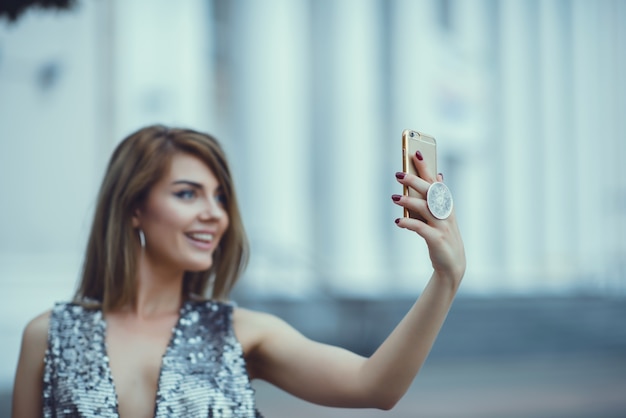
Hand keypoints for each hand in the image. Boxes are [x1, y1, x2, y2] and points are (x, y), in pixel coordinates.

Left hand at [391, 152, 465, 284]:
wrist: (452, 265)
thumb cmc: (443, 237)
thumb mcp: (443, 215)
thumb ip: (438, 197)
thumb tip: (438, 175)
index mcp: (446, 205)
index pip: (435, 182)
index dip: (426, 168)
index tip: (417, 153)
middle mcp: (446, 213)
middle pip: (430, 193)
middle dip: (414, 181)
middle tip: (398, 174)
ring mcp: (443, 227)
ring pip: (425, 209)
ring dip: (409, 201)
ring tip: (394, 198)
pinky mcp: (437, 240)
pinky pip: (422, 229)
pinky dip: (410, 224)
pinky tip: (399, 222)